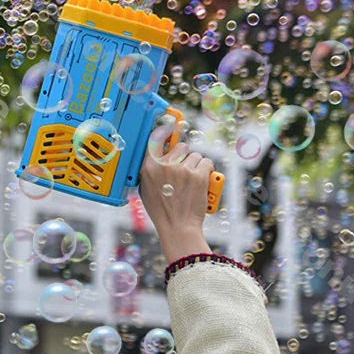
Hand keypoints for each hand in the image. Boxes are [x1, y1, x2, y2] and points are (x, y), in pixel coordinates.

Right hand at [139, 142, 212, 264]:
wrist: (178, 228)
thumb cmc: (162, 211)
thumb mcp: (145, 188)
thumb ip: (150, 170)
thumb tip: (157, 153)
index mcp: (149, 166)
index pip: (156, 138)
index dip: (166, 132)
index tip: (171, 126)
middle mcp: (165, 164)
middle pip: (180, 146)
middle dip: (184, 155)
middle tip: (185, 169)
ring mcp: (182, 169)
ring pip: (195, 155)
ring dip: (196, 164)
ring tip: (194, 179)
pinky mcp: (198, 176)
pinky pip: (206, 162)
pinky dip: (207, 170)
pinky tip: (204, 178)